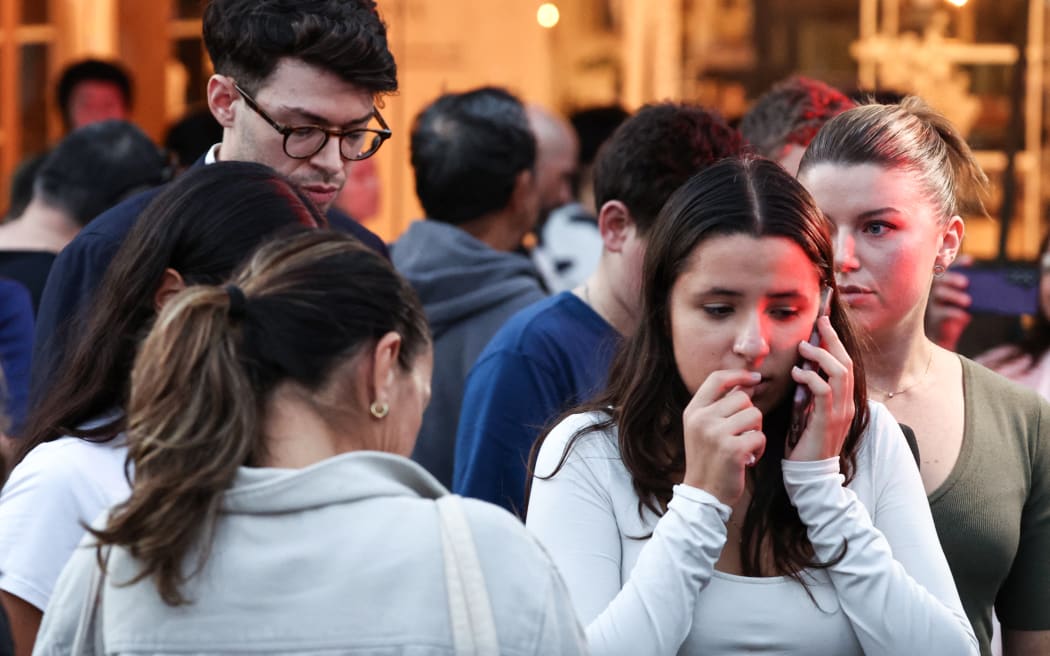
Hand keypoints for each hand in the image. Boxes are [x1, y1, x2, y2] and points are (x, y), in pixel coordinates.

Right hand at [681, 369, 765, 505]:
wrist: (703, 494)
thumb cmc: (708, 459)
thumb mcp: (702, 428)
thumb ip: (719, 406)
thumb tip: (746, 384)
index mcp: (693, 411)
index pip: (717, 379)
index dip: (738, 375)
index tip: (754, 378)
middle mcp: (702, 419)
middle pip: (743, 397)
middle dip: (749, 414)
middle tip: (741, 434)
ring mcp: (716, 434)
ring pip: (755, 414)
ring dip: (756, 431)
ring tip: (744, 446)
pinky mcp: (732, 449)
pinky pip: (760, 436)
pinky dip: (759, 448)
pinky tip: (748, 458)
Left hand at [786, 316, 854, 461]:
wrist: (811, 474)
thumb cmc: (806, 443)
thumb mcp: (810, 412)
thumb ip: (811, 394)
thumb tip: (802, 371)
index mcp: (845, 401)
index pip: (845, 364)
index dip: (836, 343)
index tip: (824, 324)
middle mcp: (848, 404)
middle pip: (846, 363)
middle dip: (833, 340)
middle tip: (820, 323)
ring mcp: (840, 412)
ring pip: (839, 373)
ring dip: (821, 356)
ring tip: (803, 348)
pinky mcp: (827, 421)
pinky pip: (824, 391)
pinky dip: (811, 378)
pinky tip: (797, 374)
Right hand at [925, 254, 971, 350]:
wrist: (945, 333)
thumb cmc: (957, 312)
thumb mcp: (967, 300)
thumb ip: (975, 293)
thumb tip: (995, 290)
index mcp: (946, 282)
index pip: (950, 267)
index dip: (958, 263)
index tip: (970, 261)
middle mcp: (936, 288)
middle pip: (940, 278)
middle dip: (953, 278)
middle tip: (966, 283)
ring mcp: (932, 302)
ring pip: (939, 293)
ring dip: (954, 296)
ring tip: (968, 301)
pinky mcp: (933, 316)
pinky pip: (942, 312)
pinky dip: (954, 313)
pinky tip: (965, 316)